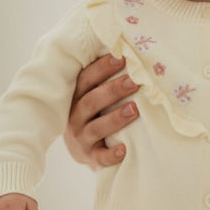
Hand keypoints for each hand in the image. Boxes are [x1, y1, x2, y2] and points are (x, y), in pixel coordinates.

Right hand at [64, 54, 139, 168]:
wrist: (87, 152)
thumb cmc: (95, 116)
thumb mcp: (93, 98)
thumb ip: (102, 80)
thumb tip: (127, 52)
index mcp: (74, 98)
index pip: (85, 80)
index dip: (101, 68)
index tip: (121, 57)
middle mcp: (74, 117)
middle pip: (91, 101)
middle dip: (113, 90)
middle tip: (134, 81)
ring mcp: (81, 139)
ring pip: (96, 128)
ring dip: (115, 118)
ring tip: (135, 109)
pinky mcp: (90, 157)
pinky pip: (100, 157)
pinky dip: (111, 154)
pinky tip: (124, 150)